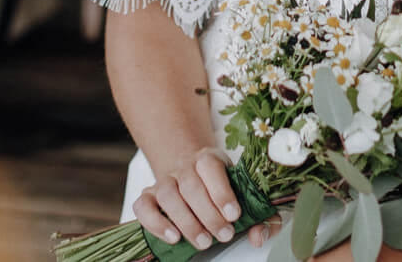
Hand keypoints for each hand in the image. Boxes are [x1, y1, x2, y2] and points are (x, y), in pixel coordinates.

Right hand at [133, 147, 273, 251]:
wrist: (188, 173)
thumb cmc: (218, 187)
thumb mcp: (241, 193)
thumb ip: (257, 214)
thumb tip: (259, 235)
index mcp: (208, 159)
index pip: (211, 166)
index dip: (222, 191)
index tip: (234, 214)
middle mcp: (183, 167)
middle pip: (191, 186)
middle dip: (209, 214)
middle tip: (224, 235)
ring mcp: (163, 181)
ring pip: (168, 196)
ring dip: (186, 222)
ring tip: (203, 242)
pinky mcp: (147, 196)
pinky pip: (143, 207)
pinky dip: (156, 223)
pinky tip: (173, 237)